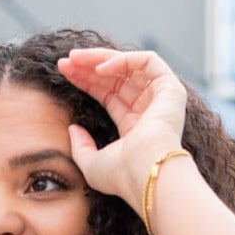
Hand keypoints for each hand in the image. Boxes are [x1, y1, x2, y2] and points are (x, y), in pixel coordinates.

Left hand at [56, 46, 188, 210]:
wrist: (146, 173)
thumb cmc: (122, 176)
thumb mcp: (91, 165)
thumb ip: (80, 147)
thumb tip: (73, 128)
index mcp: (134, 127)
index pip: (108, 95)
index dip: (87, 81)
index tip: (64, 73)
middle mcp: (148, 110)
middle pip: (115, 78)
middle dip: (89, 67)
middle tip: (65, 62)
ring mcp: (161, 98)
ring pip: (128, 66)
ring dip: (100, 59)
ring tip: (75, 59)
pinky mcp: (171, 88)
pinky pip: (146, 61)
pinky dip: (123, 60)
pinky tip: (99, 68)